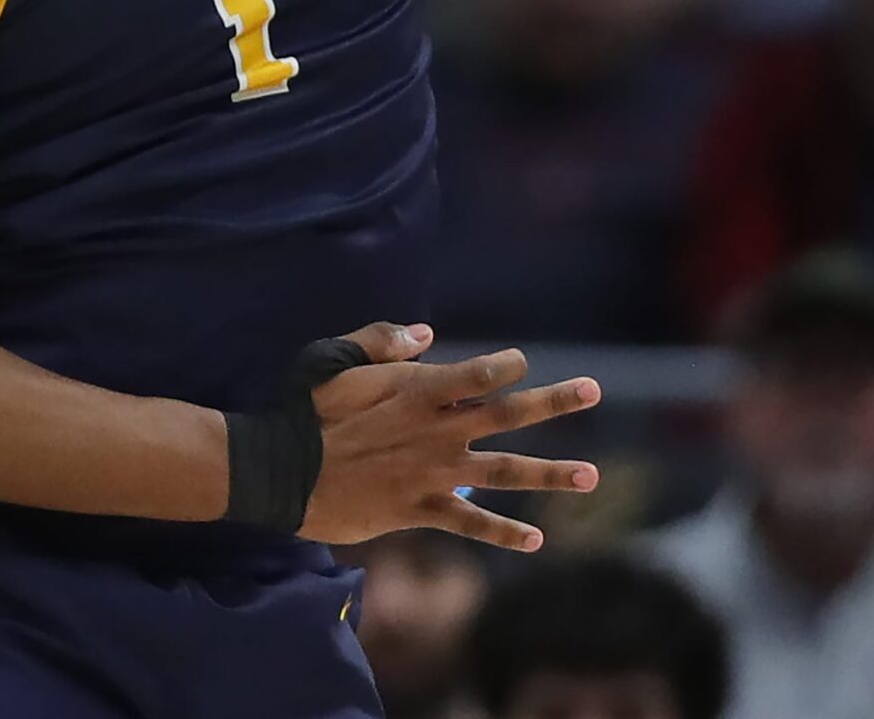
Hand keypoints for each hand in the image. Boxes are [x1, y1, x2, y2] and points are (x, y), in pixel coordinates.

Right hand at [300, 322, 599, 551]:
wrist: (280, 470)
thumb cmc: (304, 407)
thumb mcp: (336, 356)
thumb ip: (383, 341)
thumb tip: (427, 334)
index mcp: (420, 389)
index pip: (481, 373)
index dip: (506, 365)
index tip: (520, 362)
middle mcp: (438, 430)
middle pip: (509, 414)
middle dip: (554, 401)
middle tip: (593, 390)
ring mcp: (433, 473)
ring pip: (504, 471)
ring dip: (550, 473)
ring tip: (591, 476)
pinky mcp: (419, 510)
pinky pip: (470, 522)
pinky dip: (503, 532)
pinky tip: (536, 539)